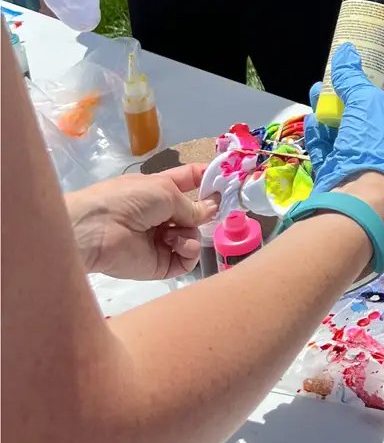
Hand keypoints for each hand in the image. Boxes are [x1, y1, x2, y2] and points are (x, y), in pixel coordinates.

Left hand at [66, 165, 216, 280]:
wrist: (96, 231)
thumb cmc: (128, 199)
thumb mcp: (165, 191)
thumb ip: (192, 205)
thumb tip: (212, 209)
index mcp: (160, 189)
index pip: (189, 180)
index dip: (208, 178)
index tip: (228, 179)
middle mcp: (163, 214)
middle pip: (195, 212)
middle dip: (207, 211)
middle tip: (219, 210)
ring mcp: (163, 240)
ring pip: (194, 235)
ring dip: (191, 232)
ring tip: (175, 233)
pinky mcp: (161, 264)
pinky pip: (187, 258)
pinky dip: (189, 251)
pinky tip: (177, 245)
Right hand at [306, 43, 383, 227]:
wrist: (358, 197)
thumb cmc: (375, 144)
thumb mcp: (368, 101)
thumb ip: (354, 77)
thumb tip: (346, 52)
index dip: (383, 74)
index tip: (366, 59)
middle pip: (368, 111)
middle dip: (350, 91)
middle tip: (335, 74)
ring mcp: (364, 160)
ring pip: (345, 129)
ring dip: (330, 109)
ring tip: (316, 89)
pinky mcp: (341, 173)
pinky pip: (329, 148)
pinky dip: (320, 134)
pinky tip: (311, 118)